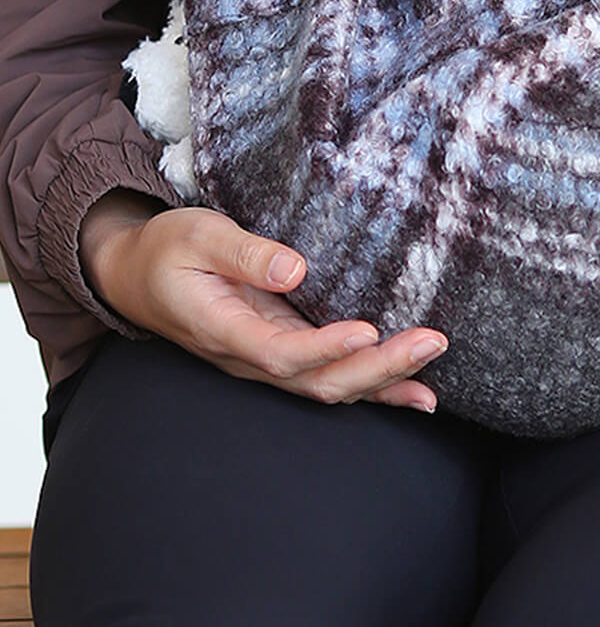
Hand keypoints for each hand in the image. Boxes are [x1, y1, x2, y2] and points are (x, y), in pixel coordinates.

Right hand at [79, 190, 447, 410]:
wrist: (140, 276)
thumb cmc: (169, 250)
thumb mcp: (197, 236)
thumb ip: (243, 253)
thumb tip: (295, 267)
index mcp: (224, 329)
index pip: (279, 352)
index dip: (325, 348)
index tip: (368, 329)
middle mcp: (250, 356)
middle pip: (318, 380)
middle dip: (377, 368)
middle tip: (430, 342)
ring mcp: (269, 358)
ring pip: (330, 386)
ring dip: (385, 378)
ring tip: (432, 357)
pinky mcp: (285, 350)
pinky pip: (331, 376)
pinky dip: (376, 386)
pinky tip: (416, 390)